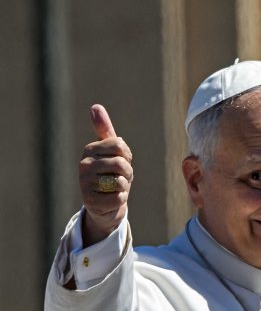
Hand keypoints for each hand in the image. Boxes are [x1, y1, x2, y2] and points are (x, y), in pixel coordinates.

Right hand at [79, 105, 132, 245]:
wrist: (104, 204)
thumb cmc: (110, 174)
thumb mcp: (110, 151)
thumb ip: (105, 130)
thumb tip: (95, 106)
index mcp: (89, 149)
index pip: (120, 145)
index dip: (127, 156)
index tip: (122, 161)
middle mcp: (84, 165)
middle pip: (121, 163)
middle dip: (128, 173)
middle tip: (121, 177)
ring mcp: (84, 184)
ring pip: (120, 181)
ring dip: (124, 186)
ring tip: (116, 187)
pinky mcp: (89, 201)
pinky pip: (118, 197)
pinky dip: (121, 199)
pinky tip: (112, 198)